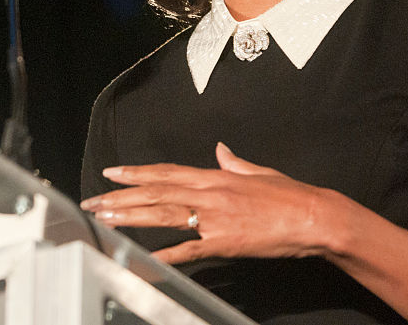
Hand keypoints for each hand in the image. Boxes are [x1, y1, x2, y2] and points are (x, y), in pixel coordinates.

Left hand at [79, 142, 336, 263]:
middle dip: (121, 196)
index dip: (137, 172)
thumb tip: (221, 150)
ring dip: (131, 218)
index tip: (112, 172)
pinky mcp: (224, 242)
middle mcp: (210, 193)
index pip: (167, 172)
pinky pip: (187, 249)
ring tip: (104, 219)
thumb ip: (234, 163)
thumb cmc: (290, 196)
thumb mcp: (258, 172)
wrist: (314, 217)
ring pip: (163, 215)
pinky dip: (164, 254)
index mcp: (216, 177)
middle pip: (157, 192)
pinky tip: (143, 258)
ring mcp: (215, 218)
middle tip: (93, 200)